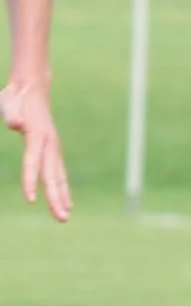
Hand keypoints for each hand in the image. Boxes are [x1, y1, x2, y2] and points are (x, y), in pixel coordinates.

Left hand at [0, 82, 69, 222]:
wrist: (32, 87)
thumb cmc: (16, 97)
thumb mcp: (9, 101)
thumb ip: (13, 114)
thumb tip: (16, 125)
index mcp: (37, 134)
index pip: (33, 161)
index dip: (31, 180)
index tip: (31, 200)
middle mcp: (49, 143)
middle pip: (53, 174)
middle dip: (56, 197)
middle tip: (62, 218)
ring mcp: (53, 146)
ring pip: (58, 176)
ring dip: (61, 197)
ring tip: (64, 217)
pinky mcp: (51, 149)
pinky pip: (58, 172)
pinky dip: (61, 188)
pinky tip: (64, 202)